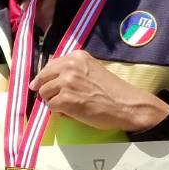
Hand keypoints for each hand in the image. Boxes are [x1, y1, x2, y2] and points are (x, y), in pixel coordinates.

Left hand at [29, 50, 168, 132]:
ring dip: (52, 101)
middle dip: (45, 89)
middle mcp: (69, 66)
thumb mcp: (92, 70)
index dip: (46, 77)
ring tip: (67, 106)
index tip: (41, 84)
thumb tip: (52, 78)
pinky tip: (71, 113)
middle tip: (50, 98)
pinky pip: (51, 106)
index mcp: (77, 57)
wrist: (127, 105)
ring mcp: (66, 83)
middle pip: (43, 78)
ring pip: (44, 93)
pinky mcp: (65, 99)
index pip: (50, 65)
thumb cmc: (113, 91)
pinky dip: (58, 112)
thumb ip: (74, 70)